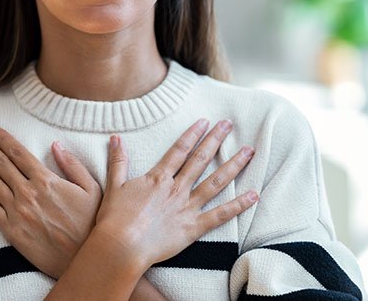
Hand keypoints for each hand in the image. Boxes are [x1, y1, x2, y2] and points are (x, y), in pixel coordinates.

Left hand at [0, 125, 101, 277]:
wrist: (83, 260)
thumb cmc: (91, 224)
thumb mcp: (93, 189)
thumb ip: (73, 165)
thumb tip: (56, 145)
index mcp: (47, 180)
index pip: (18, 153)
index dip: (2, 138)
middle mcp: (28, 193)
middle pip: (0, 163)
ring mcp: (18, 212)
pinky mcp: (12, 231)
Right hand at [94, 119, 257, 270]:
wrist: (121, 247)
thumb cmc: (114, 219)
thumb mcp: (113, 186)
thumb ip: (118, 161)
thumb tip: (115, 138)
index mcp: (158, 178)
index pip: (179, 150)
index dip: (192, 134)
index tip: (204, 121)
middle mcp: (176, 189)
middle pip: (200, 160)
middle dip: (216, 140)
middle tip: (229, 124)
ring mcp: (187, 207)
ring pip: (216, 182)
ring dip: (233, 165)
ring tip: (249, 151)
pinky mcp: (193, 228)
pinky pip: (220, 215)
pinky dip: (238, 205)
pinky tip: (253, 195)